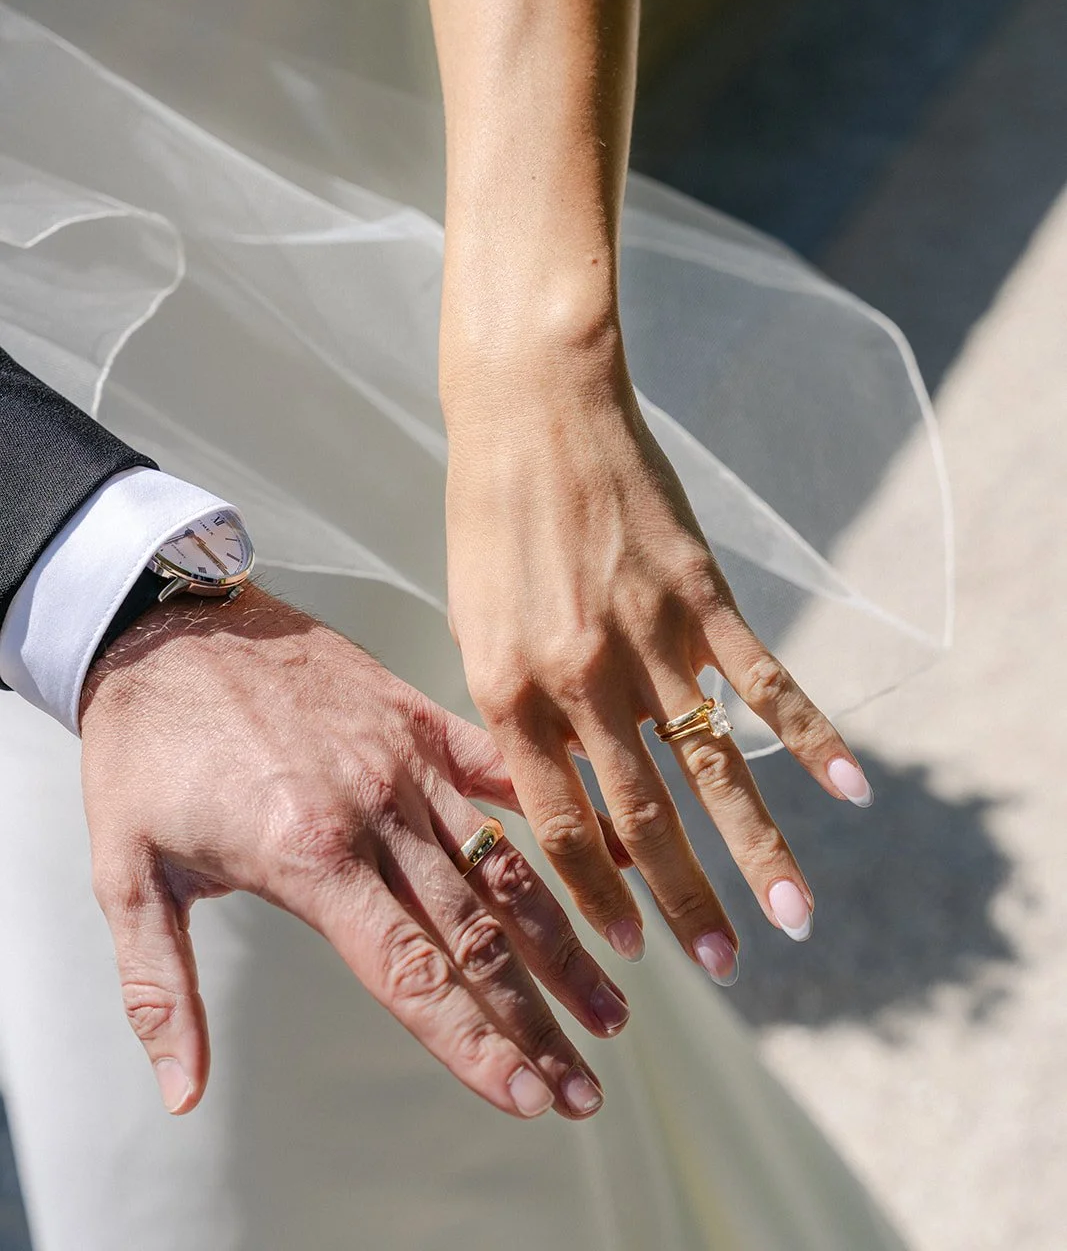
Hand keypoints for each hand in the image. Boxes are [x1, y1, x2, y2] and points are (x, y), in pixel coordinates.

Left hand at [79, 585, 629, 1120]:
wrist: (165, 623)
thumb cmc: (144, 747)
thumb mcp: (125, 874)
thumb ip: (161, 990)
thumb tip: (183, 1092)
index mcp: (308, 854)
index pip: (410, 972)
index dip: (472, 1042)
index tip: (526, 1097)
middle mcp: (373, 812)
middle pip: (474, 935)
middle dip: (536, 1021)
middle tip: (587, 1087)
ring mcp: (405, 760)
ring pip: (504, 864)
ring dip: (563, 941)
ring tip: (614, 1005)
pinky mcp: (417, 716)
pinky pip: (504, 768)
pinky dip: (564, 809)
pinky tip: (619, 850)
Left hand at [443, 327, 872, 976]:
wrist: (533, 408)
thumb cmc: (491, 518)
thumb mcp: (476, 622)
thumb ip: (515, 707)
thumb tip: (562, 785)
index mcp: (508, 687)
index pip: (560, 822)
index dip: (598, 893)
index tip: (632, 947)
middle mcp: (579, 676)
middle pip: (643, 815)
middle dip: (685, 901)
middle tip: (725, 966)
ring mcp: (648, 635)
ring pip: (713, 765)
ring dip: (758, 849)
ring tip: (795, 918)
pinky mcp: (701, 594)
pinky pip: (764, 679)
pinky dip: (811, 735)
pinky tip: (849, 789)